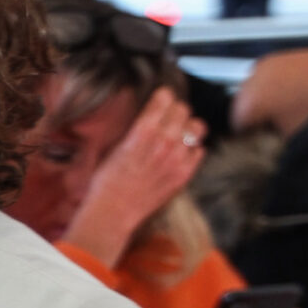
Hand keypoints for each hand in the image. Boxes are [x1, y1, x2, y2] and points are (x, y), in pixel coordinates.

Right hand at [63, 87, 205, 271]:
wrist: (113, 212)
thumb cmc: (107, 181)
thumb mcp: (116, 145)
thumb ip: (137, 128)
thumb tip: (150, 116)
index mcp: (143, 129)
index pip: (165, 96)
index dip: (161, 98)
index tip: (159, 104)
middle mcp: (164, 140)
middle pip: (184, 108)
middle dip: (175, 112)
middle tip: (168, 121)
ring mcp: (177, 158)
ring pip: (197, 127)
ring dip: (187, 129)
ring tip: (178, 136)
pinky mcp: (184, 174)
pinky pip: (200, 151)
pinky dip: (192, 150)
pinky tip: (179, 156)